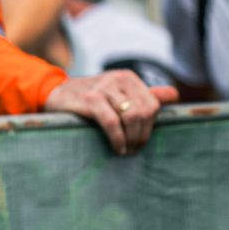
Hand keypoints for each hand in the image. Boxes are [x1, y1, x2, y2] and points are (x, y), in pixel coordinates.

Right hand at [43, 70, 176, 154]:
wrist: (55, 93)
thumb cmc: (89, 98)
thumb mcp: (117, 93)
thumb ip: (145, 95)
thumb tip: (173, 96)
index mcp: (128, 78)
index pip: (153, 105)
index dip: (151, 127)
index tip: (141, 141)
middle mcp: (118, 79)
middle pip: (144, 112)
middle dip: (142, 136)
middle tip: (134, 150)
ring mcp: (104, 88)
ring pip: (131, 117)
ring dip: (131, 140)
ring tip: (126, 151)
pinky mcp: (90, 100)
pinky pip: (111, 123)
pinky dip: (117, 139)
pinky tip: (117, 148)